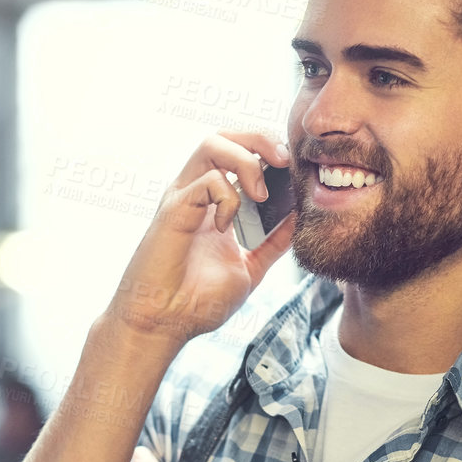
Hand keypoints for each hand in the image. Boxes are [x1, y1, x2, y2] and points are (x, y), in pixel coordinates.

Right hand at [106, 130, 296, 346]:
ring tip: (259, 193)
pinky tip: (226, 227)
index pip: (238, 153)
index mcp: (212, 203)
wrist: (164, 325)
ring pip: (211, 144)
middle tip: (282, 162)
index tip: (292, 172)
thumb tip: (298, 217)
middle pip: (224, 136)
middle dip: (259, 139)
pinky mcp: (173, 210)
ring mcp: (182, 198)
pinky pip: (207, 181)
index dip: (266, 151)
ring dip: (245, 159)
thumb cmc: (196, 302)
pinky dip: (227, 198)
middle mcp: (195, 192)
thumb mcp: (250, 268)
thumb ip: (272, 243)